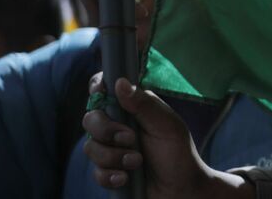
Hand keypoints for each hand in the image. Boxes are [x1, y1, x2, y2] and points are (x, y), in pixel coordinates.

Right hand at [82, 75, 250, 197]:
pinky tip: (127, 178)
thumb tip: (120, 82)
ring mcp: (111, 150)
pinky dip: (111, 176)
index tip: (100, 92)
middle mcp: (117, 126)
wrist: (181, 189)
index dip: (97, 87)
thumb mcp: (166, 125)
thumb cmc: (178, 153)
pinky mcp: (108, 172)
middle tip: (130, 139)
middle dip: (106, 130)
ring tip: (138, 162)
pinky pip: (96, 172)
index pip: (105, 90)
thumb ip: (144, 104)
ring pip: (91, 147)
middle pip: (90, 119)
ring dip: (114, 156)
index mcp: (132, 109)